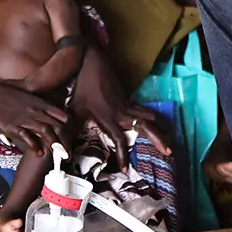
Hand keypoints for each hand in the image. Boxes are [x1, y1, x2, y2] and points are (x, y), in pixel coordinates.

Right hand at [0, 79, 68, 156]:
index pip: (61, 115)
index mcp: (39, 103)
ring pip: (46, 130)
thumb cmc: (3, 95)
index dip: (69, 128)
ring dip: (54, 144)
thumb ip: (36, 106)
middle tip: (68, 153)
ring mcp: (24, 117)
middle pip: (57, 125)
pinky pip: (27, 135)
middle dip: (65, 141)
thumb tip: (43, 116)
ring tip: (59, 156)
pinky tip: (38, 152)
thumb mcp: (25, 97)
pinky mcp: (12, 125)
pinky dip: (34, 145)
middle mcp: (35, 110)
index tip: (72, 138)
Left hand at [70, 51, 168, 166]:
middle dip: (158, 140)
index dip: (123, 155)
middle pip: (144, 128)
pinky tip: (160, 125)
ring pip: (149, 119)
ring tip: (170, 142)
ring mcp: (127, 104)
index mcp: (108, 117)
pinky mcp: (129, 99)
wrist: (90, 61)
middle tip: (169, 153)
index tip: (126, 170)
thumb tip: (61, 149)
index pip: (120, 140)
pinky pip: (145, 111)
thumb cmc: (81, 86)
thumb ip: (68, 130)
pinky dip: (155, 118)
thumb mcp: (73, 109)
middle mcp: (121, 112)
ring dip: (160, 129)